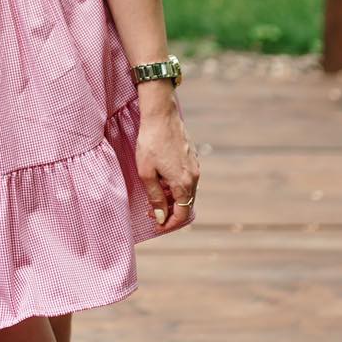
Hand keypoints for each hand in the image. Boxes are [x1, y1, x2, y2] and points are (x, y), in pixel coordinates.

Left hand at [135, 102, 199, 233]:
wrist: (161, 115)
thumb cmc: (150, 142)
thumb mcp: (146, 173)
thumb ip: (155, 198)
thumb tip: (161, 217)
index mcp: (183, 183)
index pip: (182, 214)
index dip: (169, 224)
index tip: (156, 226)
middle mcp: (194, 177)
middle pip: (185, 204)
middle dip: (169, 212)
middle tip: (150, 211)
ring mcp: (194, 166)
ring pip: (186, 191)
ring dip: (171, 198)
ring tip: (153, 194)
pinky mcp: (192, 157)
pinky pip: (186, 179)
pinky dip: (175, 186)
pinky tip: (160, 179)